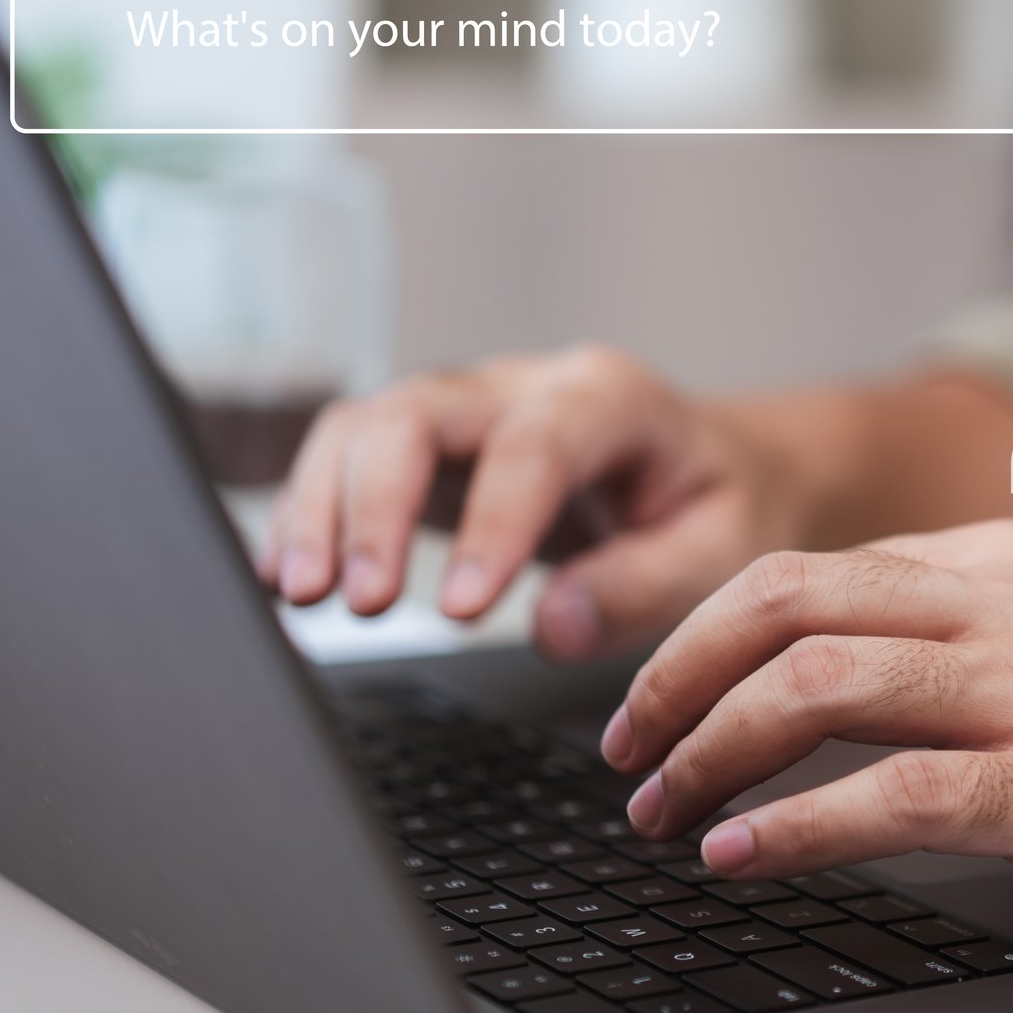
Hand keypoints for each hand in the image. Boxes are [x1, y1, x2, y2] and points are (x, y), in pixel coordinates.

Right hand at [263, 346, 806, 659]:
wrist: (721, 470)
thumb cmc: (724, 505)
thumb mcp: (722, 552)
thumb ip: (645, 587)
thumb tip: (551, 626)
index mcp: (610, 398)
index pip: (533, 447)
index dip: (489, 525)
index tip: (457, 611)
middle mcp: (525, 387)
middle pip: (419, 414)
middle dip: (373, 505)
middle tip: (357, 602)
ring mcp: (468, 410)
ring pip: (364, 428)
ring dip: (322, 509)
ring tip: (303, 595)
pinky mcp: (431, 451)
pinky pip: (350, 461)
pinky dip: (311, 514)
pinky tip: (288, 576)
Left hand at [597, 520, 1012, 932]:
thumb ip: (976, 641)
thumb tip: (847, 685)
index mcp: (1005, 565)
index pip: (809, 572)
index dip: (702, 632)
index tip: (653, 701)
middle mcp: (1009, 607)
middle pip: (785, 604)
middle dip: (673, 676)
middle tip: (624, 752)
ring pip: (818, 686)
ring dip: (709, 749)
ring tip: (658, 811)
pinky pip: (896, 793)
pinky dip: (797, 826)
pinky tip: (742, 856)